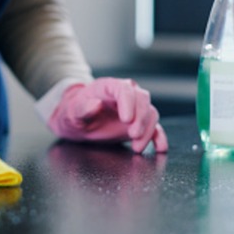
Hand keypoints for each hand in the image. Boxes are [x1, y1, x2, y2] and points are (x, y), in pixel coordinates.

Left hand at [47, 78, 167, 152]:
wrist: (79, 122)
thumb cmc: (74, 113)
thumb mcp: (73, 112)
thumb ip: (83, 108)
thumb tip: (95, 104)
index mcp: (108, 86)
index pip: (124, 89)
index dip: (128, 103)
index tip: (126, 120)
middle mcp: (125, 94)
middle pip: (142, 100)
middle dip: (140, 118)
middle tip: (133, 135)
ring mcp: (134, 108)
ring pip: (150, 113)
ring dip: (148, 130)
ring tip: (137, 147)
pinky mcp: (140, 123)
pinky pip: (155, 127)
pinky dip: (159, 137)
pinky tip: (160, 147)